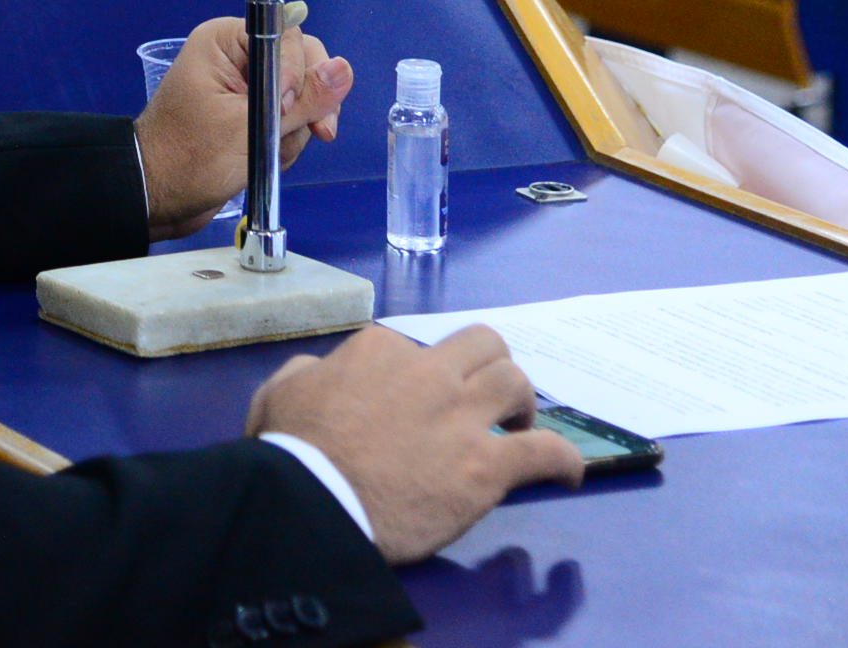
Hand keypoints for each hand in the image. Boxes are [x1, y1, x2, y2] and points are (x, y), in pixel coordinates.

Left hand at [132, 9, 351, 235]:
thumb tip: (343, 69)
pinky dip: (284, 144)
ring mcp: (248, 89)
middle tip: (283, 136)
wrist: (159, 198)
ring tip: (261, 152)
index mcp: (225, 42)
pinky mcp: (255, 116)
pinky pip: (292, 122)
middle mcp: (239, 58)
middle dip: (301, 109)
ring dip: (290, 133)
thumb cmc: (188, 159)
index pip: (288, 35)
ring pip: (303, 100)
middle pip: (304, 67)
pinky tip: (263, 159)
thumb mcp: (249, 129)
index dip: (297, 72)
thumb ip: (303, 101)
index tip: (287, 108)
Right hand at [245, 323, 585, 562]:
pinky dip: (563, 459)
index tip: (411, 405)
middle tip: (482, 399)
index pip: (413, 347)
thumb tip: (324, 371)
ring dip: (522, 403)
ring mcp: (461, 417)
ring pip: (516, 381)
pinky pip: (546, 450)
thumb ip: (309, 372)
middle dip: (488, 366)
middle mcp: (428, 371)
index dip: (416, 376)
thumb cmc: (292, 451)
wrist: (312, 503)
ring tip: (516, 428)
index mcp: (379, 350)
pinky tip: (566, 473)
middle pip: (483, 345)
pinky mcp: (487, 466)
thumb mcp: (281, 391)